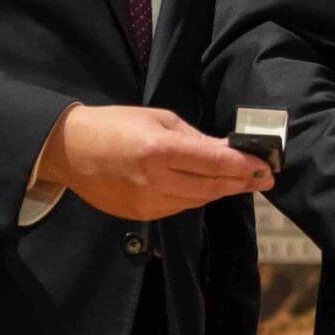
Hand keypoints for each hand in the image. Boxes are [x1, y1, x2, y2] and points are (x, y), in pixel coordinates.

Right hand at [35, 104, 271, 220]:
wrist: (69, 151)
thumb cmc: (114, 126)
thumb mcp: (157, 119)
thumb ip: (194, 138)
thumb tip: (227, 150)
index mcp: (159, 150)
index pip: (215, 162)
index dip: (244, 166)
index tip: (265, 167)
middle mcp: (155, 181)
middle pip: (212, 187)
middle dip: (241, 182)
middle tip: (263, 177)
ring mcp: (147, 203)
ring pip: (198, 201)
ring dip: (221, 190)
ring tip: (240, 180)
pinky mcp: (141, 215)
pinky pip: (179, 208)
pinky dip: (196, 197)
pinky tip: (205, 186)